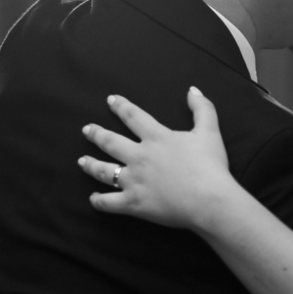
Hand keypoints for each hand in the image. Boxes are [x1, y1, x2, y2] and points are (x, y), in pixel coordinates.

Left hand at [79, 88, 232, 227]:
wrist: (209, 199)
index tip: (110, 100)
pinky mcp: (134, 203)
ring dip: (90, 164)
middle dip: (96, 134)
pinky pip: (109, 202)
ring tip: (81, 161)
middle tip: (86, 130)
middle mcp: (139, 156)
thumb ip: (202, 109)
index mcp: (156, 137)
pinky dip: (99, 200)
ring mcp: (133, 180)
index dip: (121, 106)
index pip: (133, 116)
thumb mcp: (210, 132)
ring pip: (104, 170)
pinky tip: (93, 198)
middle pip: (110, 142)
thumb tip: (193, 90)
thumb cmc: (211, 166)